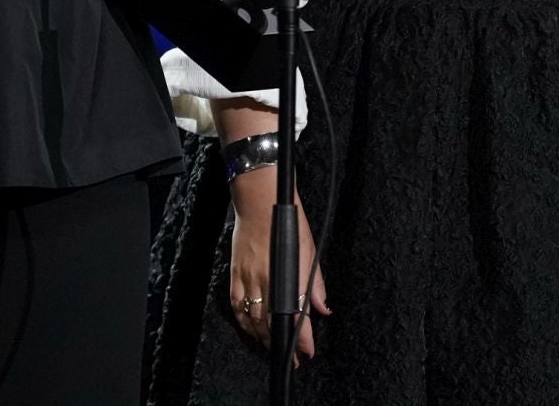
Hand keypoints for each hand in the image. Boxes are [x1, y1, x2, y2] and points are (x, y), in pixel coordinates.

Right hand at [225, 172, 331, 365]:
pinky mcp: (235, 272)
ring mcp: (248, 277)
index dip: (302, 340)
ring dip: (262, 337)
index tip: (306, 353)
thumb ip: (315, 283)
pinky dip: (243, 321)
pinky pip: (236, 304)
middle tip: (292, 358)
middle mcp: (267, 280)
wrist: (259, 200)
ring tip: (272, 347)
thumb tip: (323, 309)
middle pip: (272, 324)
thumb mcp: (309, 250)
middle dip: (282, 345)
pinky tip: (250, 328)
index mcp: (289, 275)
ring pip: (252, 318)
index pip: (296, 317)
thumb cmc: (287, 222)